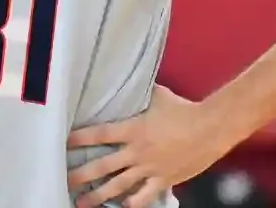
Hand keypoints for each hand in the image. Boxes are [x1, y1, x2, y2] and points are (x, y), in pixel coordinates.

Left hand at [67, 87, 233, 207]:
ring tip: (82, 203)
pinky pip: (144, 196)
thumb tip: (133, 80)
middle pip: (102, 166)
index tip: (64, 143)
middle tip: (64, 180)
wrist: (211, 128)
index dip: (80, 139)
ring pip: (118, 186)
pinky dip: (132, 203)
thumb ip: (142, 92)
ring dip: (98, 195)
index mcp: (133, 129)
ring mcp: (149, 168)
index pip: (99, 134)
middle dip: (81, 175)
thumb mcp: (159, 96)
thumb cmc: (185, 109)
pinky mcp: (163, 180)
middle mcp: (137, 151)